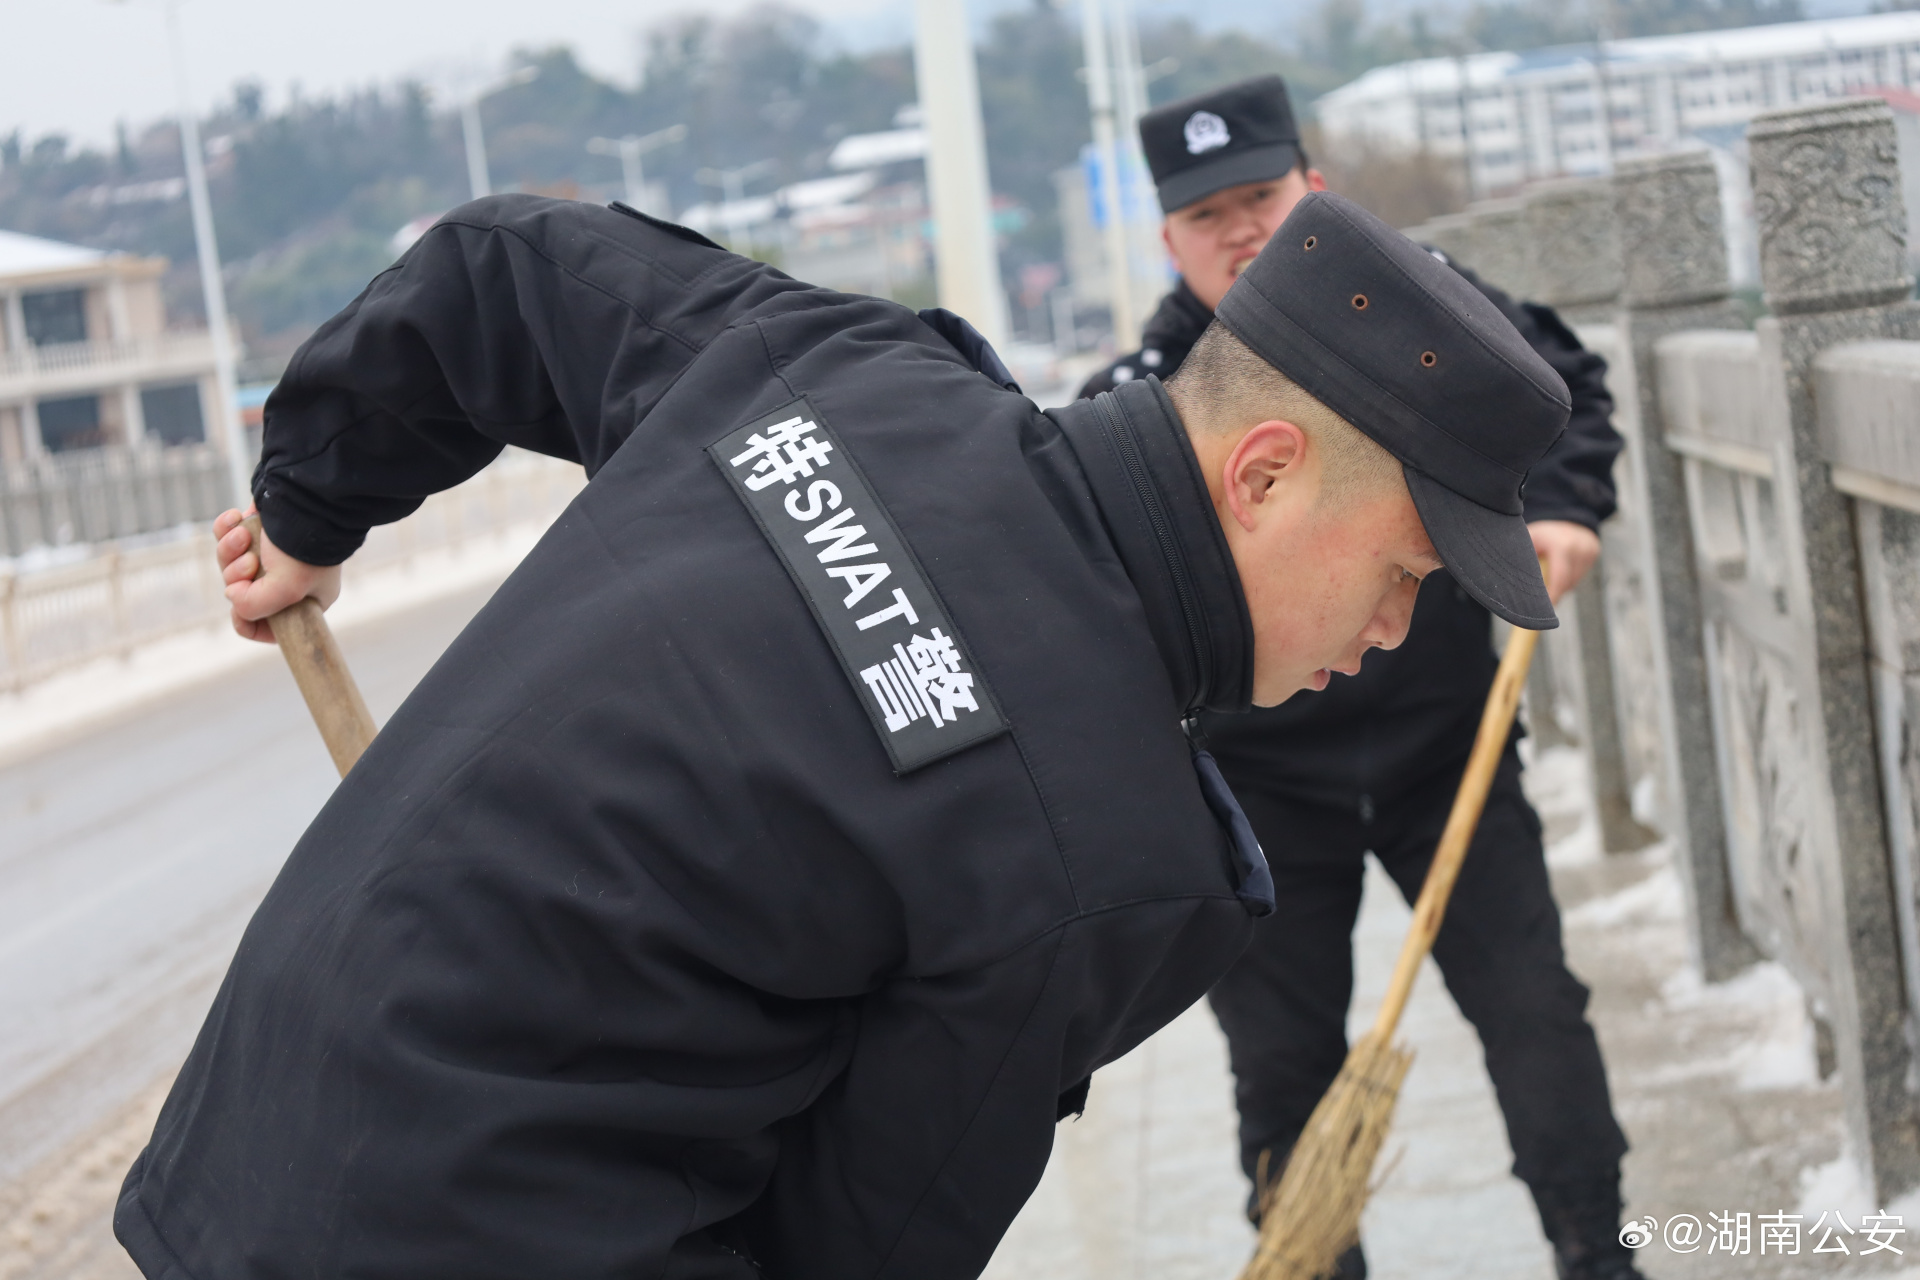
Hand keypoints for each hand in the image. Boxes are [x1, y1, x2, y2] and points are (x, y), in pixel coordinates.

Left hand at [213, 507, 340, 643]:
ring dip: (230, 551)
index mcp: (304, 600)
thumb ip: (253, 606)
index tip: (240, 610)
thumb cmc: (305, 548)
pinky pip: (225, 535)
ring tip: (242, 536)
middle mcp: (286, 579)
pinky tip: (237, 517)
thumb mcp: (286, 591)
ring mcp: (269, 552)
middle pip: (242, 592)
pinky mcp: (255, 528)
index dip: (248, 622)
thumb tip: (232, 595)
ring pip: (230, 563)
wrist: (307, 499)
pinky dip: (225, 528)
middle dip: (237, 577)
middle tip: (249, 563)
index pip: (269, 627)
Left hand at [1528, 519, 1600, 604]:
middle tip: (1540, 594)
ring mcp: (1589, 550)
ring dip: (1561, 584)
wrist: (1564, 516)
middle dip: (1553, 590)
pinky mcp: (1595, 552)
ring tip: (1549, 573)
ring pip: (1573, 581)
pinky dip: (1569, 577)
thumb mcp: (1529, 540)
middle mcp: (1579, 547)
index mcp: (1562, 545)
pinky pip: (1580, 575)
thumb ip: (1521, 557)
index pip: (1559, 578)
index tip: (1542, 610)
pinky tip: (1560, 568)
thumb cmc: (1541, 533)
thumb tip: (1508, 581)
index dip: (1552, 596)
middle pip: (1567, 583)